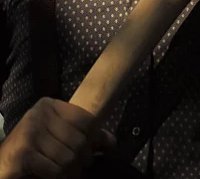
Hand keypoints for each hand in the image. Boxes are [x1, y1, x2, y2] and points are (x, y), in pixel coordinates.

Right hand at [0, 97, 115, 177]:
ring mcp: (30, 132)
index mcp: (50, 105)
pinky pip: (55, 170)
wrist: (1, 165)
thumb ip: (84, 135)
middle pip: (80, 141)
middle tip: (77, 167)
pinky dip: (58, 178)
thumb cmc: (33, 150)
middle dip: (83, 160)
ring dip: (71, 173)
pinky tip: (55, 178)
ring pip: (69, 158)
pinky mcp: (24, 153)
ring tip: (66, 174)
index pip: (88, 120)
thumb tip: (111, 142)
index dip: (96, 139)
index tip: (94, 150)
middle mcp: (39, 114)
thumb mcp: (59, 136)